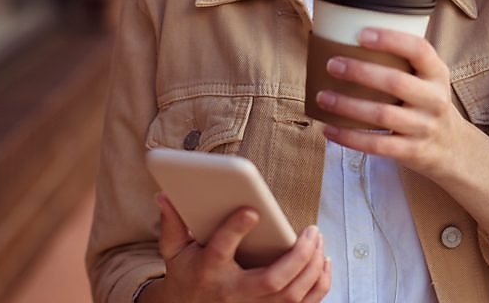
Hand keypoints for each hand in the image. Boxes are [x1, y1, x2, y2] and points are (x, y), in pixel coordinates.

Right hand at [144, 193, 330, 301]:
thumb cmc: (187, 274)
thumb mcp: (173, 251)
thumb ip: (172, 224)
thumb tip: (165, 195)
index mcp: (209, 270)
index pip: (221, 250)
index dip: (235, 229)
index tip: (253, 210)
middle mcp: (233, 293)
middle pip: (272, 281)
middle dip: (297, 256)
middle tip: (312, 230)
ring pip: (291, 295)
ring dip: (312, 268)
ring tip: (318, 240)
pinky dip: (318, 285)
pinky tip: (323, 262)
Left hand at [315, 28, 470, 179]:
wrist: (452, 147)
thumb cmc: (427, 103)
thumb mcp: (427, 79)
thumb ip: (402, 62)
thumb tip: (350, 38)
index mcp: (437, 73)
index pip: (419, 50)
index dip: (391, 40)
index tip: (361, 34)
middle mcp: (434, 99)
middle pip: (396, 82)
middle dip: (360, 72)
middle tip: (332, 65)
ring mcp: (424, 127)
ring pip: (382, 115)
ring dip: (348, 105)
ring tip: (323, 97)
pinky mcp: (412, 151)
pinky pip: (376, 144)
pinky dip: (349, 137)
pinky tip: (329, 128)